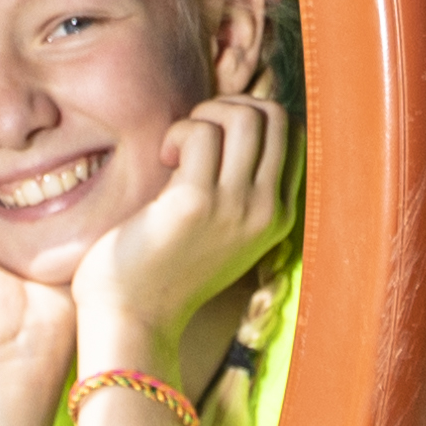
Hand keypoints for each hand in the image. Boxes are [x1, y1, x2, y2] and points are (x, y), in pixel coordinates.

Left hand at [73, 0, 295, 377]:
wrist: (133, 318)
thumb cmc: (165, 267)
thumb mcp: (221, 229)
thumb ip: (238, 187)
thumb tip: (235, 121)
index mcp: (278, 217)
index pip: (292, 135)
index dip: (251, 119)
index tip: (215, 141)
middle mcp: (266, 211)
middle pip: (277, 116)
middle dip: (232, 107)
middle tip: (196, 136)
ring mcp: (236, 207)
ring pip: (245, 116)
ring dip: (205, 116)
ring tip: (180, 148)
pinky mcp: (196, 203)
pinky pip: (201, 132)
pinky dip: (179, 131)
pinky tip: (164, 159)